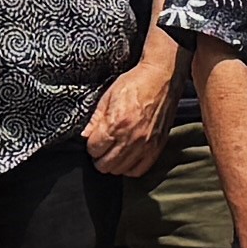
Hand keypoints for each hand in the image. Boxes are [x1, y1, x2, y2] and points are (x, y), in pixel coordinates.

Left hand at [81, 53, 173, 176]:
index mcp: (116, 123)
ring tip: (113, 152)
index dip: (91, 145)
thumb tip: (84, 136)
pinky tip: (127, 158)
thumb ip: (95, 119)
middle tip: (101, 148)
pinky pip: (139, 170)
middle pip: (105, 164)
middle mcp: (130, 137)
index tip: (93, 140)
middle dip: (99, 157)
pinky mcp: (157, 147)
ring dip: (113, 163)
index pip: (94, 149)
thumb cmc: (135, 83)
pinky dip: (130, 168)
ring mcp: (145, 144)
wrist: (162, 78)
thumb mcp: (108, 96)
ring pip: (120, 169)